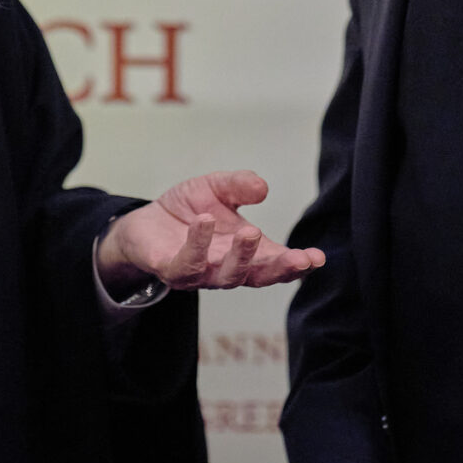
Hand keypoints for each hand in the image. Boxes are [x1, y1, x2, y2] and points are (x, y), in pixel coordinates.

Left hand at [96, 171, 324, 293]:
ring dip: (241, 257)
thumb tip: (262, 188)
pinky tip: (204, 222)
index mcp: (246, 251)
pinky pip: (185, 264)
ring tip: (250, 232)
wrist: (144, 222)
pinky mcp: (170, 269)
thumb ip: (239, 186)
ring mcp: (200, 273)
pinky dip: (197, 244)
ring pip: (225, 276)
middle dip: (279, 269)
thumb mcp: (216, 188)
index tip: (318, 258)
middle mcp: (226, 268)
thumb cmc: (188, 211)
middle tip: (298, 259)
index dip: (297, 264)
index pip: (276, 263)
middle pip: (257, 277)